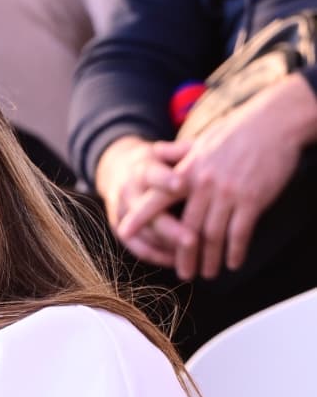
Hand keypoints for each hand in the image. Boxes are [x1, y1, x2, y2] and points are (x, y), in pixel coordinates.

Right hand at [95, 135, 196, 269]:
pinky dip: (158, 257)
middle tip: (192, 240)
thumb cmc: (158, 162)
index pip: (152, 174)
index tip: (181, 184)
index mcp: (141, 169)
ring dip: (169, 248)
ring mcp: (122, 212)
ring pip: (145, 234)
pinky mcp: (120, 229)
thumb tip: (203, 147)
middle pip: (149, 214)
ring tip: (195, 257)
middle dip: (171, 228)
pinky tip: (179, 261)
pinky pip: (139, 249)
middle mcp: (128, 192)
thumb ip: (184, 152)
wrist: (119, 169)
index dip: (165, 180)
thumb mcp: (166, 152)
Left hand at [117, 76, 316, 280]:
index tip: (124, 231)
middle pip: (187, 229)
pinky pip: (239, 232)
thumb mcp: (203, 140)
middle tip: (183, 273)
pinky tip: (233, 262)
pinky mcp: (252, 199)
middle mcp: (204, 185)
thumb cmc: (238, 130)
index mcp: (188, 171)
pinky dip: (235, 251)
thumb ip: (180, 153)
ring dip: (210, 259)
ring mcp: (227, 193)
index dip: (140, 216)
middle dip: (184, 255)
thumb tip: (157, 151)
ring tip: (208, 273)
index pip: (158, 198)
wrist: (272, 123)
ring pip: (213, 236)